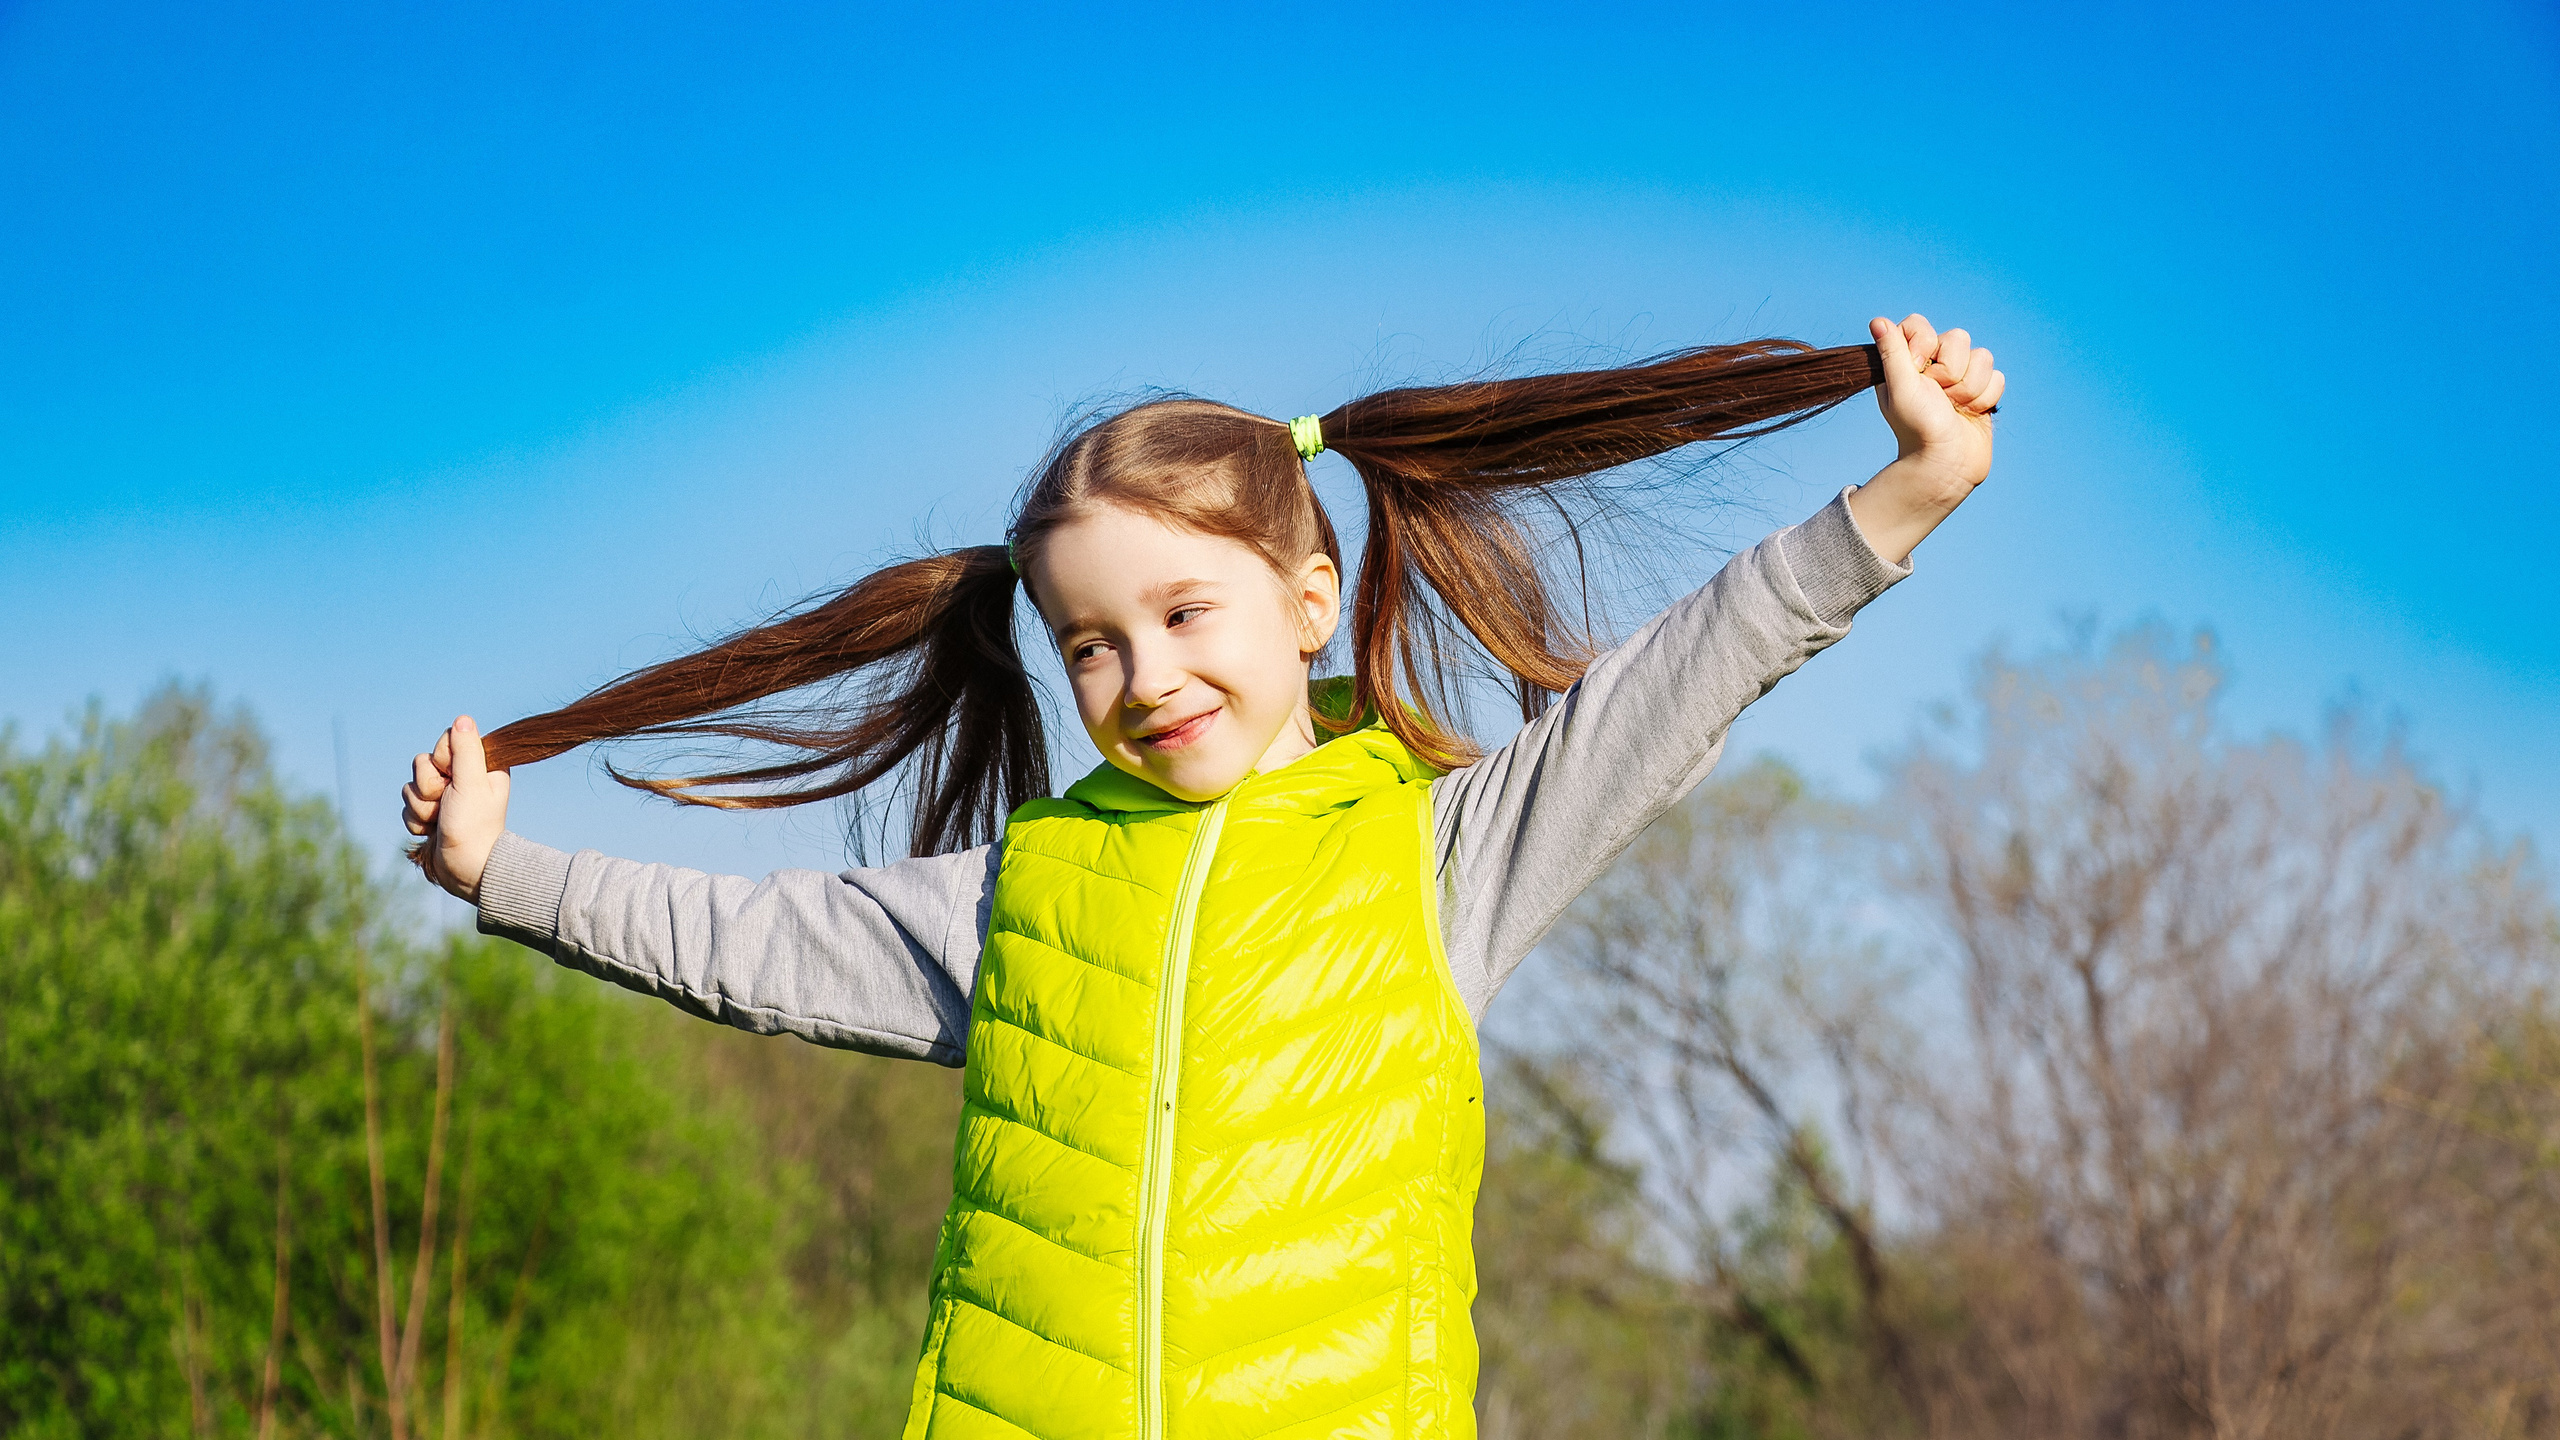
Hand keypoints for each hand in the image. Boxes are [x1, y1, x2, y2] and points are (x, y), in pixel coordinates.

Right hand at [401, 715, 510, 902]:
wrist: (466, 869)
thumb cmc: (474, 826)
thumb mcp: (472, 783)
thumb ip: (466, 751)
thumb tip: (463, 719)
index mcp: (479, 766)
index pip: (446, 741)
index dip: (442, 760)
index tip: (454, 778)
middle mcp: (462, 778)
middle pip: (423, 764)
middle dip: (428, 787)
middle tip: (446, 804)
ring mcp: (445, 796)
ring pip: (411, 786)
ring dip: (421, 807)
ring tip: (440, 821)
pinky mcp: (431, 813)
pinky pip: (408, 806)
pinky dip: (416, 821)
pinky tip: (432, 832)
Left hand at [1848, 313, 2006, 564]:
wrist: (1946, 465)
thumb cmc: (1918, 429)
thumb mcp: (1900, 388)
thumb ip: (1893, 352)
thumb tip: (1878, 321)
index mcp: (1907, 362)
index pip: (1920, 325)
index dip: (1924, 344)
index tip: (1918, 371)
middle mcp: (1933, 366)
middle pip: (1958, 337)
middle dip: (1951, 370)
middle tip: (1938, 396)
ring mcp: (1960, 379)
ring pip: (1983, 357)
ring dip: (1969, 387)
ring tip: (1954, 408)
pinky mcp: (1981, 392)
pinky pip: (1997, 377)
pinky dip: (1985, 398)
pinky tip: (1970, 414)